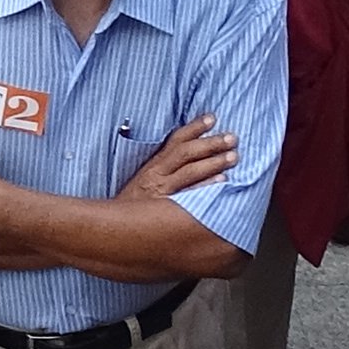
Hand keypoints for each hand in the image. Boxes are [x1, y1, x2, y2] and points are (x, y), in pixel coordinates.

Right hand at [120, 117, 239, 202]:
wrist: (116, 230)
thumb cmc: (134, 207)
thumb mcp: (144, 181)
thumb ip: (164, 167)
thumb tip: (189, 153)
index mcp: (153, 166)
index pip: (175, 140)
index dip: (194, 127)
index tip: (212, 118)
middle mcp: (157, 176)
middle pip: (186, 153)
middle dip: (210, 143)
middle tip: (231, 137)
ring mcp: (162, 193)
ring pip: (190, 172)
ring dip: (213, 162)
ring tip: (233, 156)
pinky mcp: (166, 210)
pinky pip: (189, 196)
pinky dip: (206, 187)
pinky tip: (222, 182)